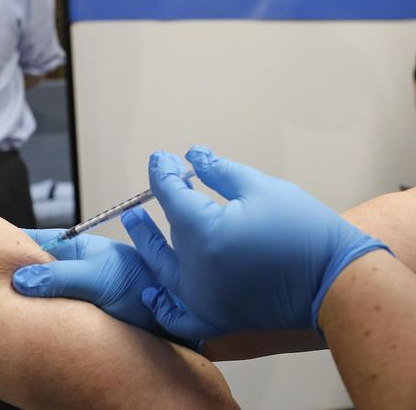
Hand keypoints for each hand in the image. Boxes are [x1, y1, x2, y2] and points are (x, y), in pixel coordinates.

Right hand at [11, 229, 163, 333]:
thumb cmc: (144, 286)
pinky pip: (49, 316)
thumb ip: (60, 277)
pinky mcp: (76, 317)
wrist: (172, 318)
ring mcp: (72, 293)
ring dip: (23, 298)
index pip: (32, 241)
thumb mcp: (97, 277)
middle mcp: (71, 269)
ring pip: (38, 293)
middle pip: (31, 269)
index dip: (8, 244)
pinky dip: (35, 320)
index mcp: (75, 249)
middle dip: (10, 275)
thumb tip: (21, 279)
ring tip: (0, 304)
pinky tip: (25, 325)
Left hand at [124, 146, 388, 341]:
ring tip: (136, 224)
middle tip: (152, 185)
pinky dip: (161, 306)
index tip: (164, 159)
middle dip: (155, 203)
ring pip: (162, 270)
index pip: (170, 195)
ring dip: (148, 245)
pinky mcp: (216, 318)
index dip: (163, 173)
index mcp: (204, 232)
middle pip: (163, 232)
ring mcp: (203, 299)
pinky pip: (178, 316)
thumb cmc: (303, 230)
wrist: (339, 282)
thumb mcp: (260, 188)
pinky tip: (150, 293)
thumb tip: (192, 155)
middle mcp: (195, 269)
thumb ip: (217, 171)